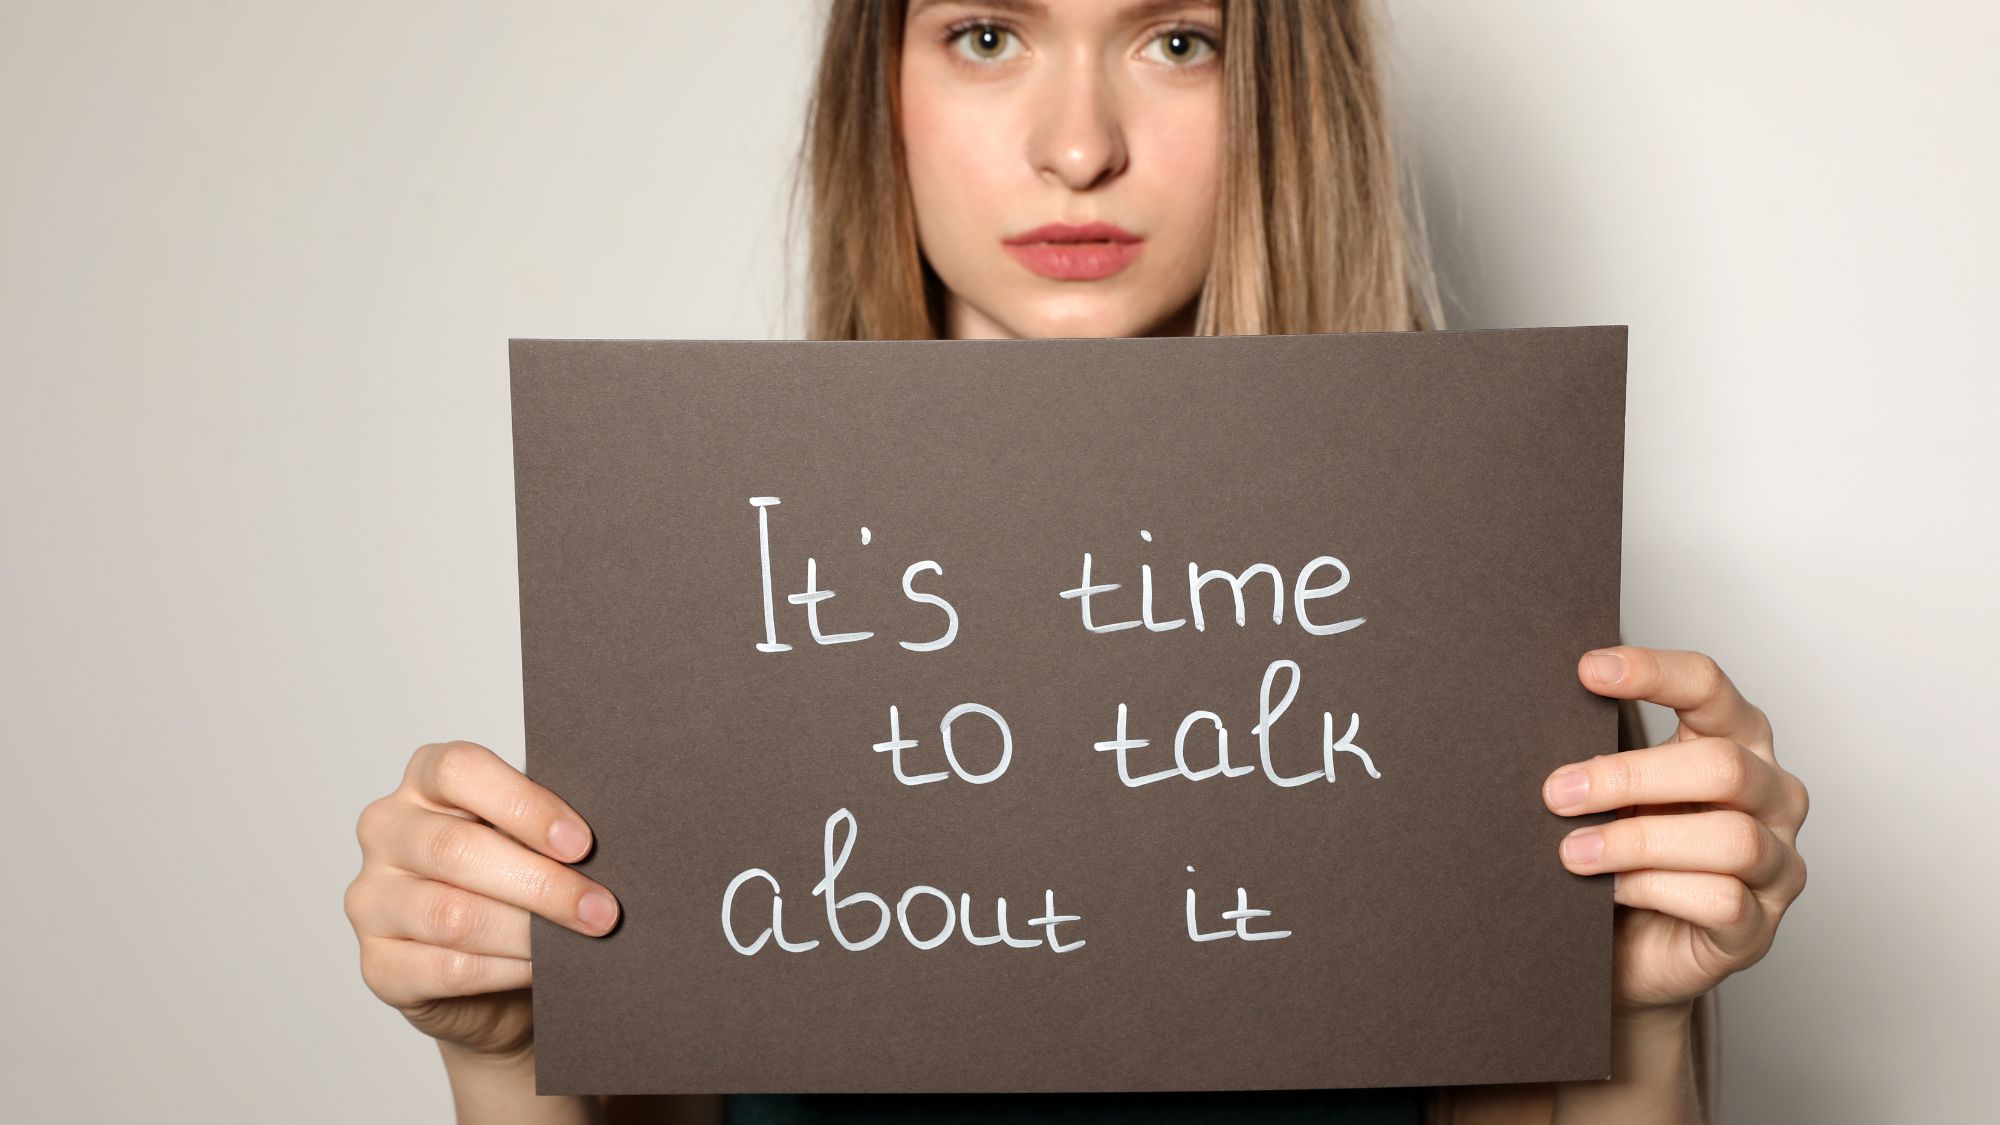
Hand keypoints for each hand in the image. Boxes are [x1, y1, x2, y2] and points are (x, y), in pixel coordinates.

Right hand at [344, 740, 620, 1059]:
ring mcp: (372, 899)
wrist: (491, 975)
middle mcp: (387, 831)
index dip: (524, 806)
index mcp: (425, 781)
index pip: (458, 771)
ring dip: (529, 932)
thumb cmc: (515, 884)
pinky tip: (544, 970)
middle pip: (457, 849)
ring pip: (452, 915)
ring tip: (583, 939)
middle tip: (602, 908)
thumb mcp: (527, 841)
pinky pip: (448, 968)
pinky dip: (507, 970)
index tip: (582, 843)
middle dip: (543, 883)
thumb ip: (546, 832)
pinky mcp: (377, 964)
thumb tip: (610, 845)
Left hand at [1544, 646, 1809, 1013]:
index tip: (1587, 671)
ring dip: (1635, 841)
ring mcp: (1777, 863)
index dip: (1653, 672)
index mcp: (1738, 740)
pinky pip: (1721, 900)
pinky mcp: (1759, 927)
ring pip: (1729, 837)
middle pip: (1721, 764)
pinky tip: (1611, 891)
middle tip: (1557, 793)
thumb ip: (1601, 757)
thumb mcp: (1612, 793)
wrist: (1623, 947)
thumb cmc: (1624, 851)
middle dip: (1629, 777)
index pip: (1710, 686)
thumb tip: (1537, 721)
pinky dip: (1654, 890)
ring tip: (1571, 852)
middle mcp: (1773, 794)